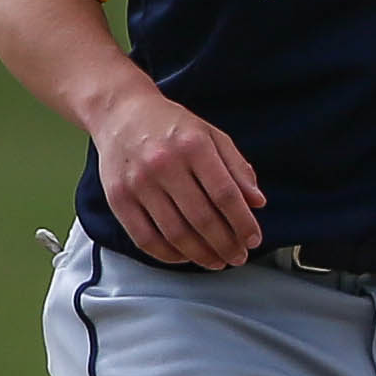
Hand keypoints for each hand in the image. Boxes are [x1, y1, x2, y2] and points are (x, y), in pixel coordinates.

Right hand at [90, 79, 267, 266]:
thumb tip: (257, 202)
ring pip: (175, 233)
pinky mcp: (118, 198)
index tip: (254, 239)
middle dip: (226, 244)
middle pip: (202, 218)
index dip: (243, 222)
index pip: (225, 194)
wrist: (121, 113)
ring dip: (201, 255)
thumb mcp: (211, 136)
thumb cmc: (171, 126)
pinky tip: (185, 256)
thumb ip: (237, 168)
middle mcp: (163, 164)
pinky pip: (145, 238)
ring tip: (217, 261)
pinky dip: (168, 255)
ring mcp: (137, 183)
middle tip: (238, 256)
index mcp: (193, 145)